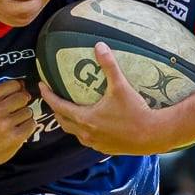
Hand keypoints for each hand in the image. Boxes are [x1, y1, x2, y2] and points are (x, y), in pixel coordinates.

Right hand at [0, 78, 37, 165]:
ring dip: (24, 116)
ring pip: (28, 111)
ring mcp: (5, 124)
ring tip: (15, 122)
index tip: (17, 93)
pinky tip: (19, 129)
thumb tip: (23, 84)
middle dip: (22, 102)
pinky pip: (31, 124)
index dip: (18, 89)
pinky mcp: (15, 137)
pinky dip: (28, 126)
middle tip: (17, 109)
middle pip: (22, 97)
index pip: (13, 84)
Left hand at [37, 43, 165, 156]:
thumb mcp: (121, 86)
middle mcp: (86, 133)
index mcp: (85, 118)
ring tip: (69, 110)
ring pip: (74, 132)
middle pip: (63, 121)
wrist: (153, 135)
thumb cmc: (136, 112)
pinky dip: (82, 130)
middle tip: (54, 97)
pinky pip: (87, 139)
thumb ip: (109, 66)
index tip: (41, 86)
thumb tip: (99, 46)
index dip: (48, 95)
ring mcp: (95, 143)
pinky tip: (90, 124)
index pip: (58, 106)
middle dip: (56, 109)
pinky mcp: (104, 149)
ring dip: (68, 121)